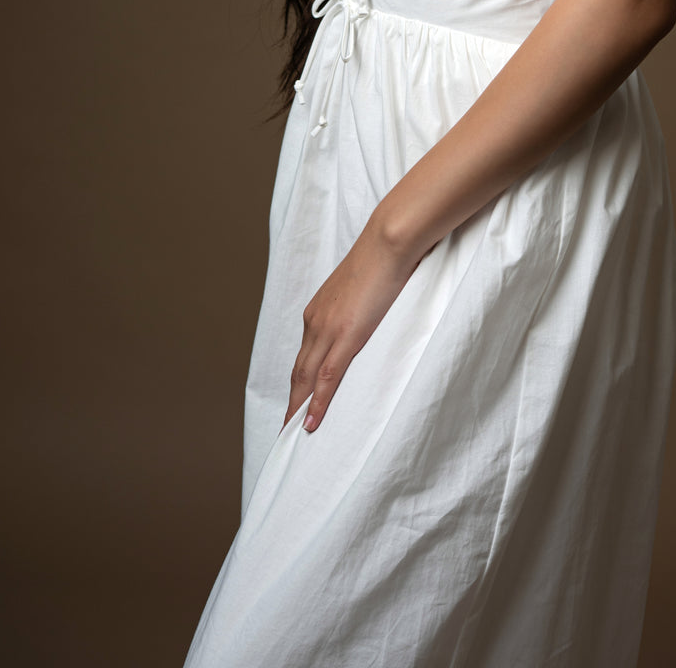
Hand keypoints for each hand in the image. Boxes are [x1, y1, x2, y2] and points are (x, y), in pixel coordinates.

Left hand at [282, 216, 420, 433]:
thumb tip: (368, 317)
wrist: (388, 241)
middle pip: (298, 371)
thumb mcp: (364, 288)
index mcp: (319, 310)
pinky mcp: (345, 336)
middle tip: (287, 429)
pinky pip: (327, 378)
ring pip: (307, 378)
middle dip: (292, 401)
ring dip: (300, 408)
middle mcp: (315, 321)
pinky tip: (312, 423)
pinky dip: (318, 403)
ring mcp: (328, 329)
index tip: (296, 402)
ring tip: (294, 434)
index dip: (299, 381)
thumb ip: (359, 307)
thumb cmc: (383, 258)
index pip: (304, 354)